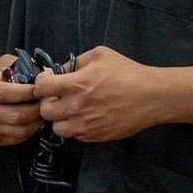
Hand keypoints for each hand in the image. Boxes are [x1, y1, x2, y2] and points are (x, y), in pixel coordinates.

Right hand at [0, 54, 44, 145]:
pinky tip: (32, 121)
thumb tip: (45, 73)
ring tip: (42, 111)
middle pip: (17, 115)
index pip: (8, 94)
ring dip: (37, 122)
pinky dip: (30, 131)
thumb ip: (21, 65)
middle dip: (37, 108)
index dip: (28, 92)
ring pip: (21, 130)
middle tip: (46, 102)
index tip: (41, 89)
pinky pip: (18, 138)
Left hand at [33, 45, 156, 141]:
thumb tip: (58, 71)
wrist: (152, 97)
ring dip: (60, 119)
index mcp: (75, 84)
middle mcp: (76, 107)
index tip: (48, 81)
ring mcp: (85, 125)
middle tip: (59, 97)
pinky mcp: (95, 137)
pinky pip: (75, 136)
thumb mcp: (99, 55)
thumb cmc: (127, 72)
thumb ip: (74, 62)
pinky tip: (86, 117)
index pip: (40, 87)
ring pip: (57, 128)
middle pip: (44, 111)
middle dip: (48, 102)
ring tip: (71, 110)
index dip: (41, 83)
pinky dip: (75, 127)